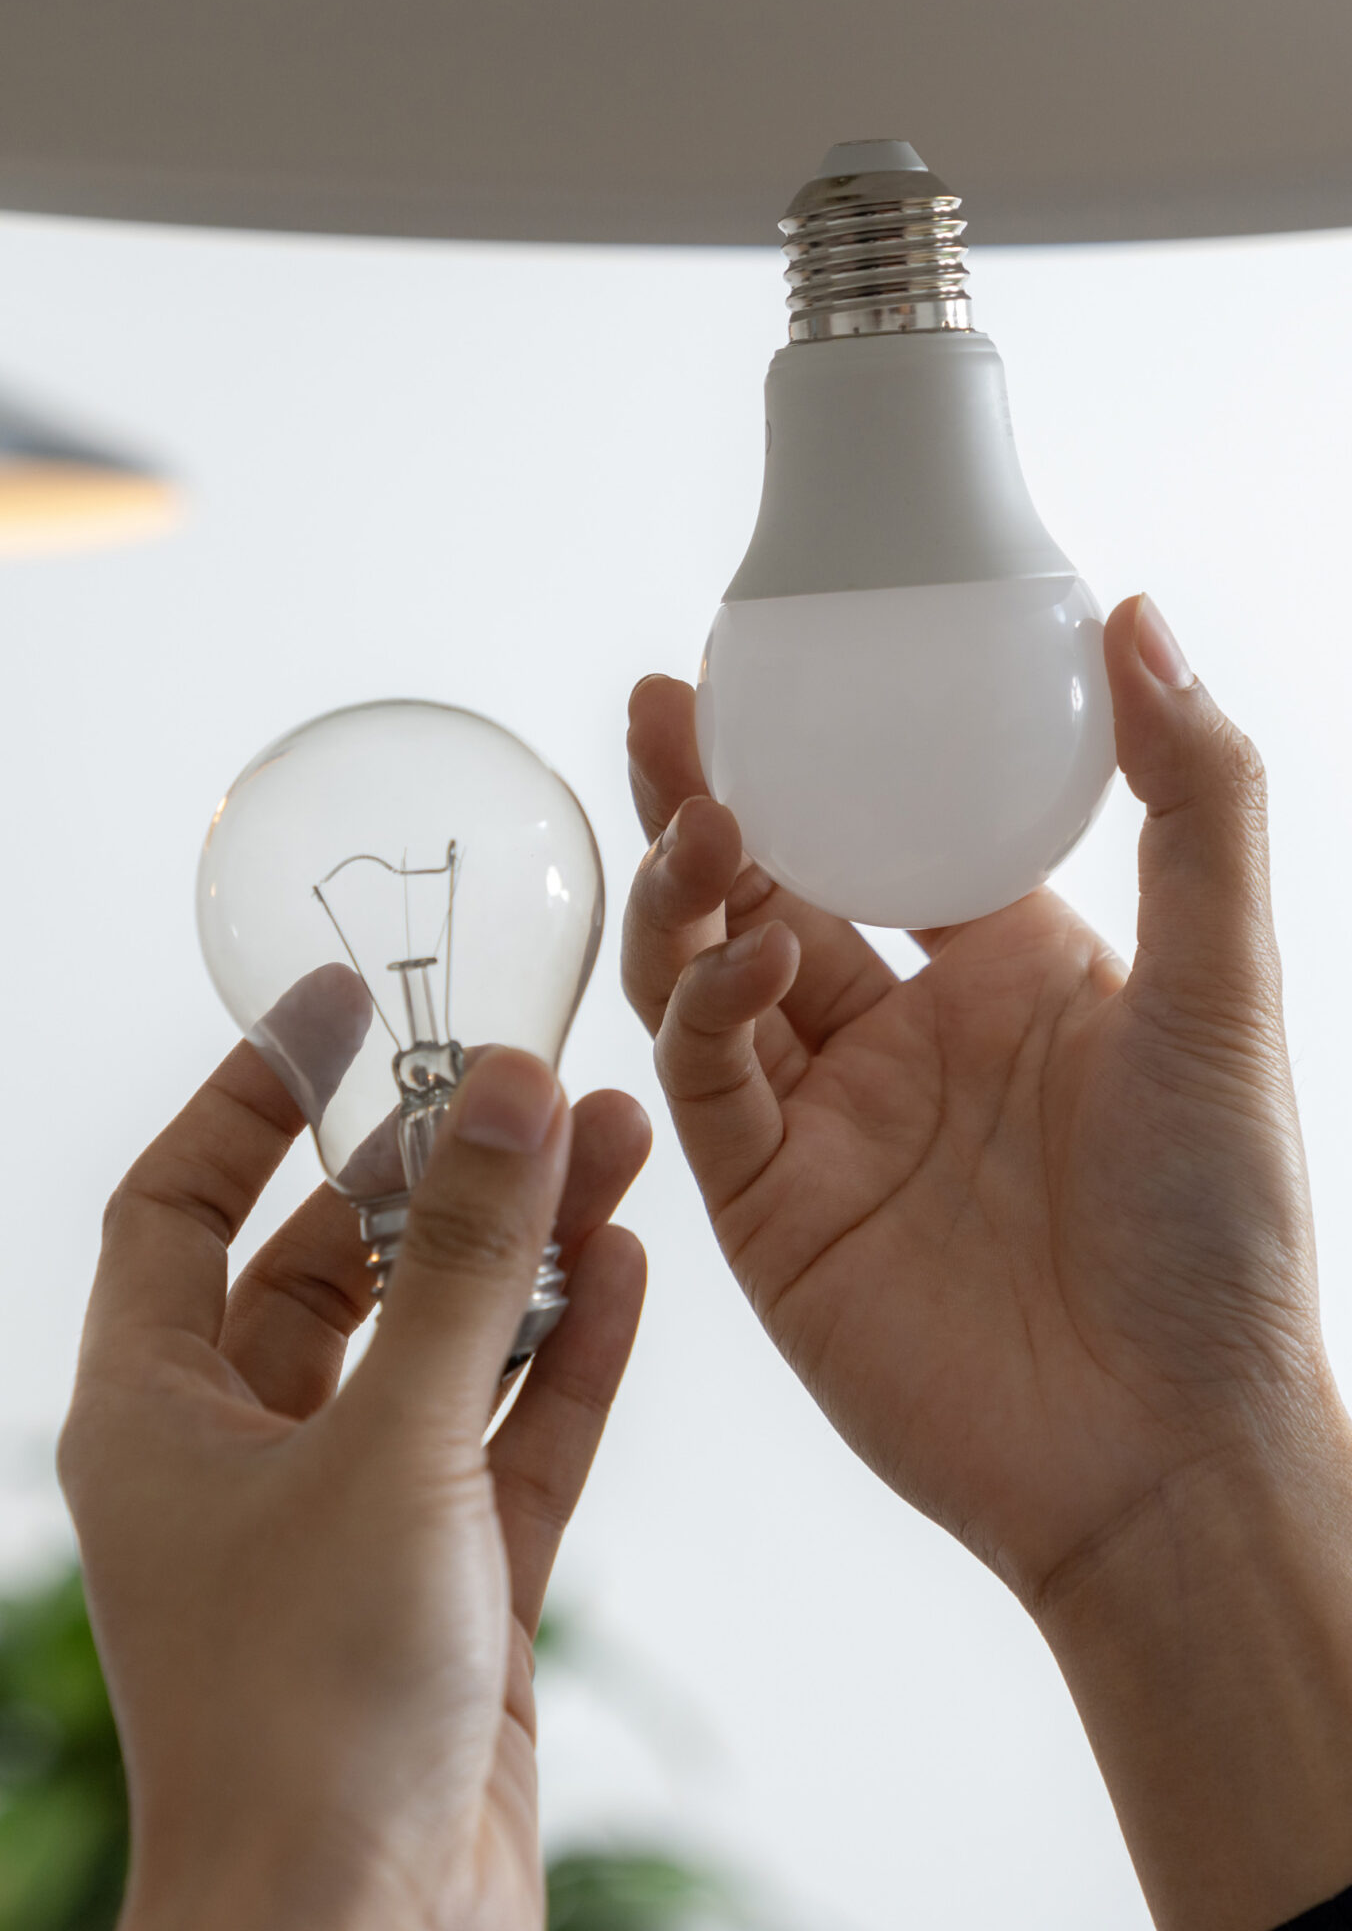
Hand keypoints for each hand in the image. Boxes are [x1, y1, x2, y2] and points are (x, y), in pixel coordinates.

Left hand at [59, 1044, 648, 1930]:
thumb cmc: (312, 1714)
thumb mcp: (390, 1450)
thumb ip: (457, 1268)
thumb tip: (504, 1088)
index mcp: (159, 1411)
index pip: (178, 1204)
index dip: (249, 1093)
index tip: (337, 1002)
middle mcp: (247, 1452)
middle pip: (334, 1264)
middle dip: (432, 1172)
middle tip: (526, 1078)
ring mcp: (357, 1516)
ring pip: (442, 1343)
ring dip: (522, 1253)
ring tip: (613, 1145)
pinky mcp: (453, 1582)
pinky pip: (514, 1433)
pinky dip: (567, 1355)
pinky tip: (626, 1268)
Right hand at [624, 595, 1351, 1928]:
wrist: (1167, 1451)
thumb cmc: (1221, 1226)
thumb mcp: (1224, 984)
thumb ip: (1191, 798)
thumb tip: (1137, 616)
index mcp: (1006, 971)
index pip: (886, 832)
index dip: (824, 751)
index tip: (774, 667)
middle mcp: (904, 1035)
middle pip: (772, 886)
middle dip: (710, 797)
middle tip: (666, 709)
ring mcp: (828, 1120)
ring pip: (709, 974)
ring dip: (693, 891)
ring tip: (700, 817)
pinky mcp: (769, 1207)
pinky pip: (707, 1082)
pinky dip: (706, 1010)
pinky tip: (741, 955)